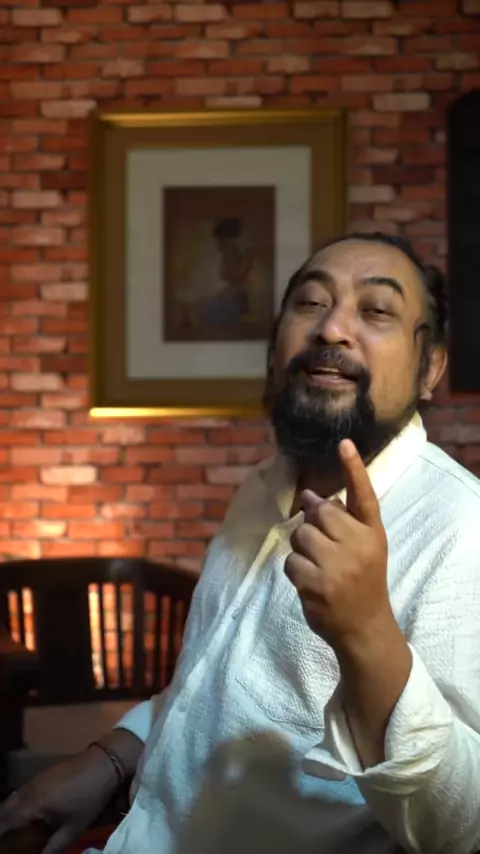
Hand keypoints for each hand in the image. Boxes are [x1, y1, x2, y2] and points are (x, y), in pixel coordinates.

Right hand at [0, 728, 142, 853]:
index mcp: (34, 804)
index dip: (0, 831)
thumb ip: (55, 846)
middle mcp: (31, 790)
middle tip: (2, 835)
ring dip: (7, 810)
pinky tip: (22, 807)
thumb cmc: (89, 797)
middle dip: (1, 821)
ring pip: (14, 796)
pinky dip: (16, 801)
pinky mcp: (45, 773)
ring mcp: (37, 779)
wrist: (102, 764)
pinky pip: (23, 789)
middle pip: (7, 807)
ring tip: (6, 824)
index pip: (8, 821)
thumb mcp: (74, 827)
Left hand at [285, 439, 390, 654]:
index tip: (343, 443)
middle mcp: (359, 545)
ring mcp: (338, 565)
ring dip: (302, 550)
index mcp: (372, 532)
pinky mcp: (317, 583)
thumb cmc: (362, 579)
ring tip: (318, 567)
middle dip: (313, 526)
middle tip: (324, 548)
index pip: (363, 494)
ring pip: (301, 536)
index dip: (353, 468)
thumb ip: (341, 521)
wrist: (365, 627)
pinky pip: (291, 561)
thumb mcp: (363, 547)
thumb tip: (308, 496)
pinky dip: (295, 571)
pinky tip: (311, 582)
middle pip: (319, 513)